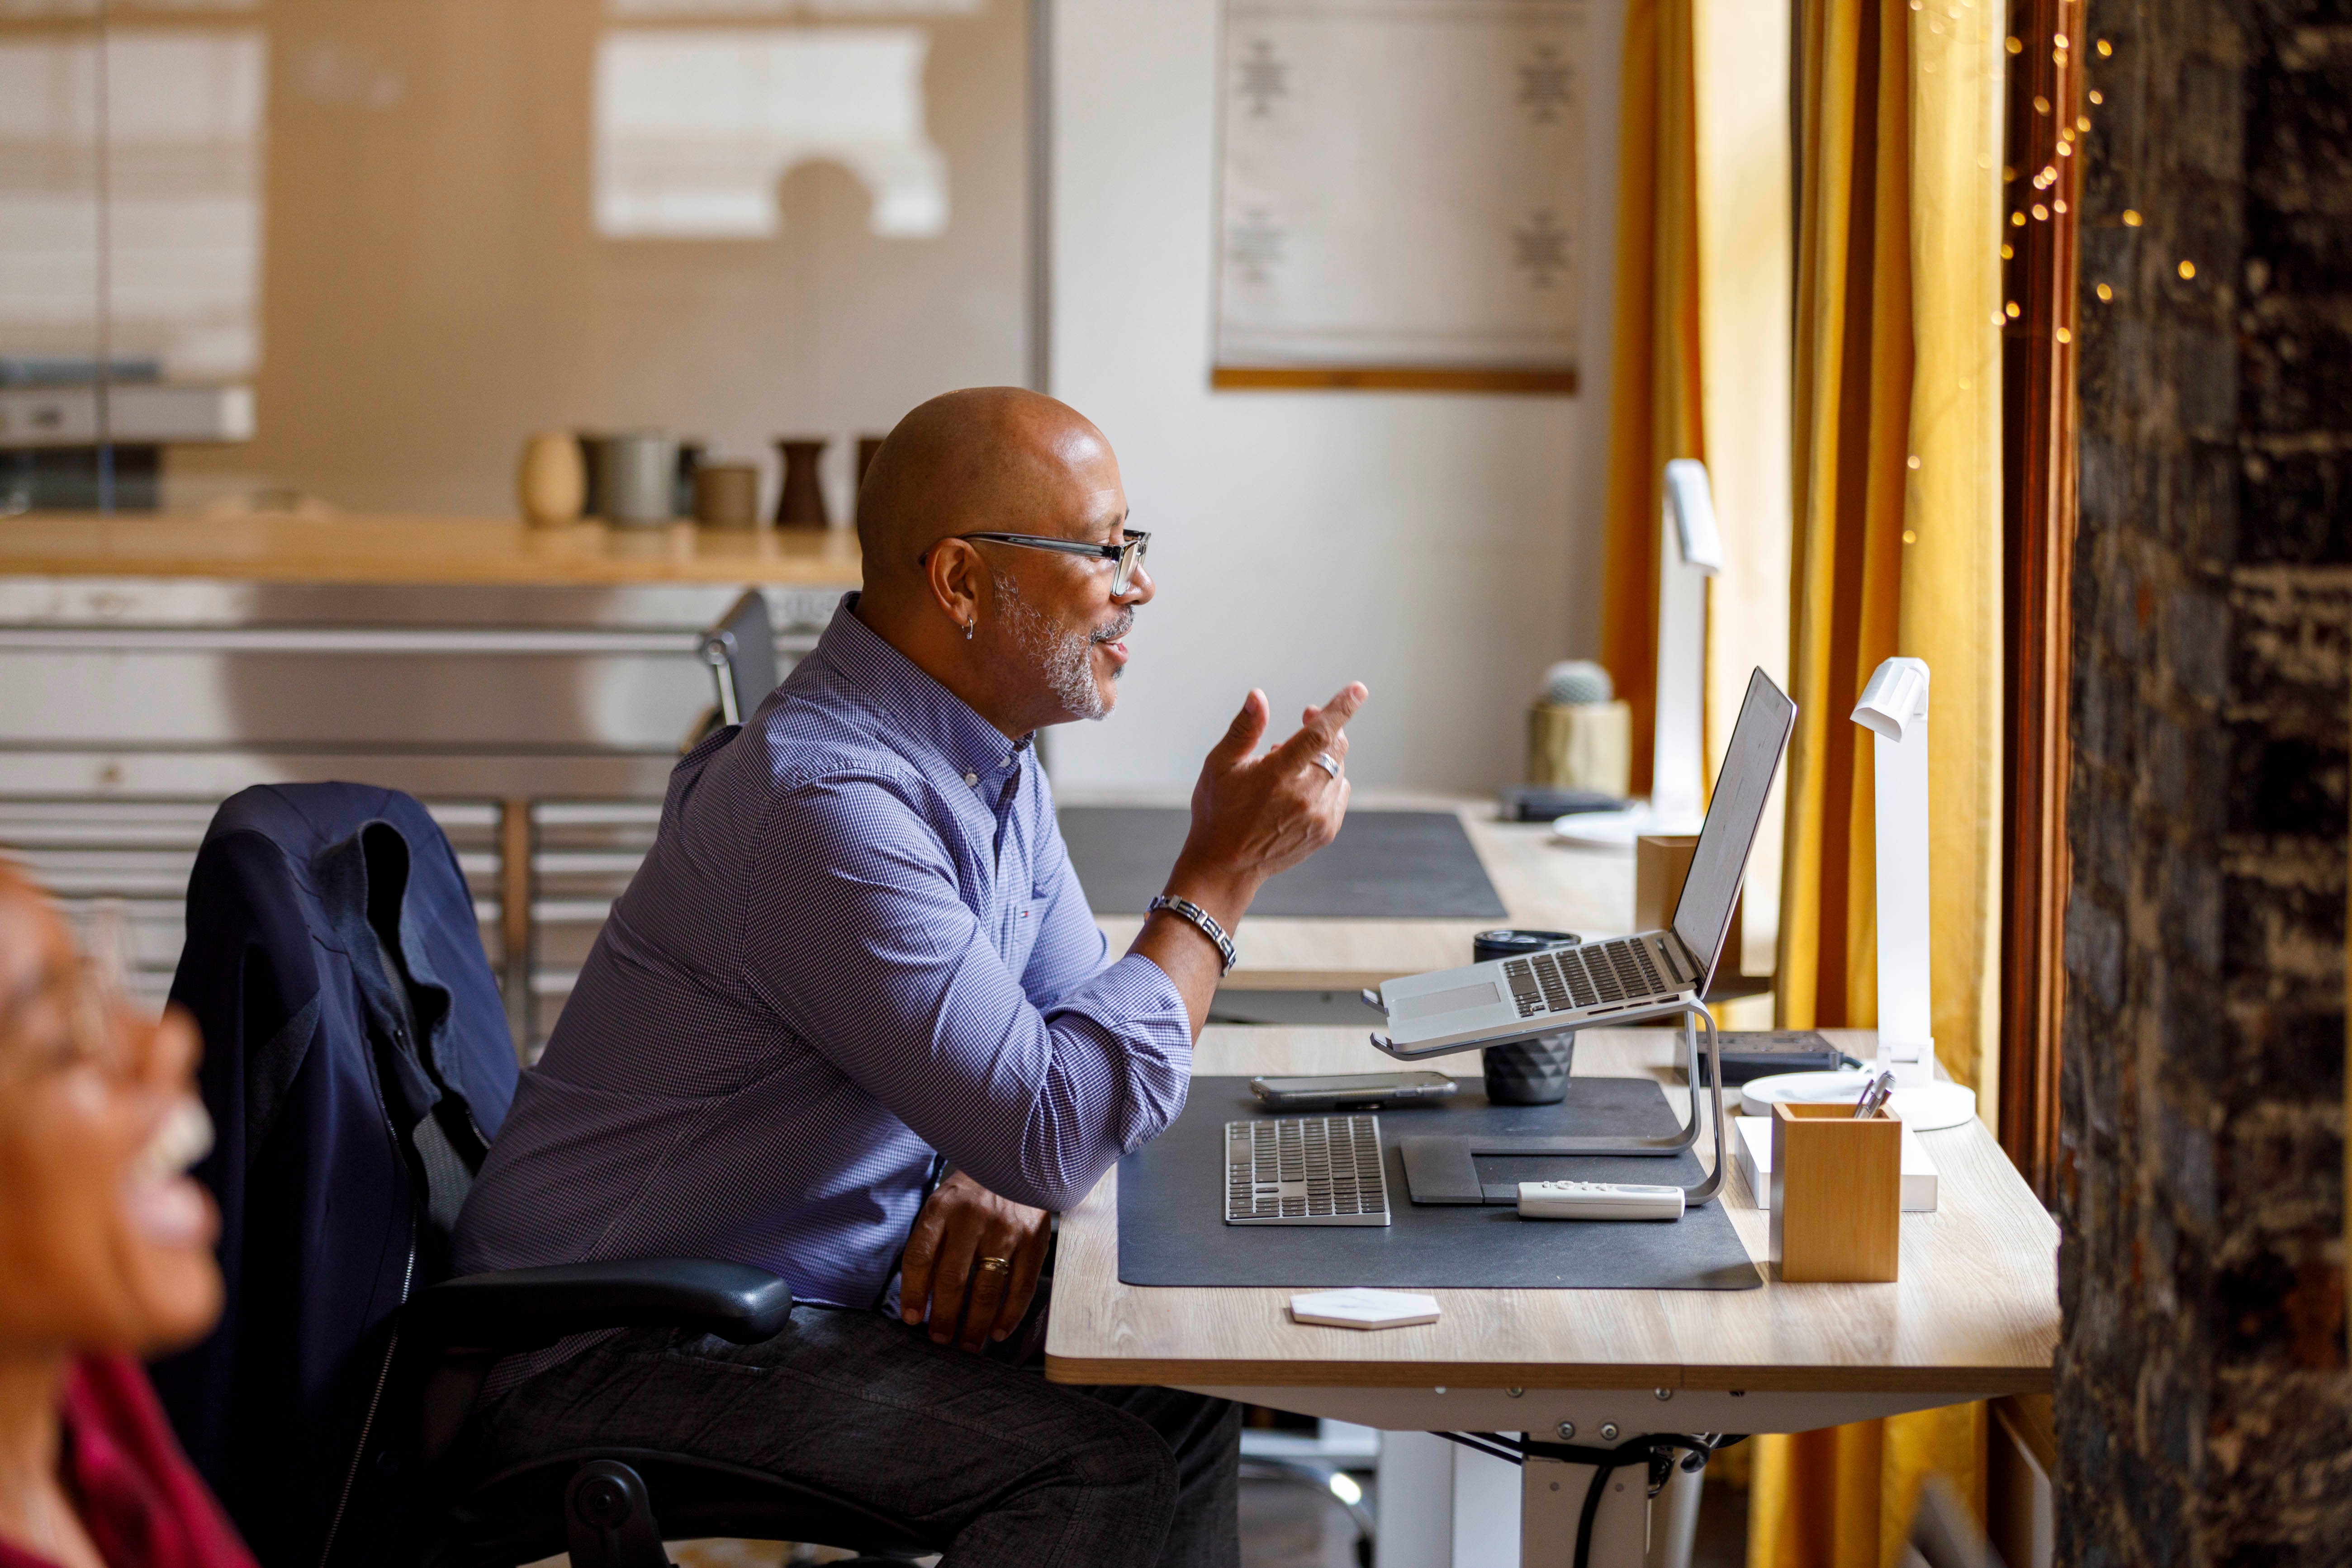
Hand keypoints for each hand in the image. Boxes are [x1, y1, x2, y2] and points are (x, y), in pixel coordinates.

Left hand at [899, 1170, 1049, 1350]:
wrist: (1019, 1161)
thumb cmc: (973, 1192)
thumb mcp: (944, 1204)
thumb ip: (931, 1243)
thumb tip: (920, 1297)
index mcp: (942, 1208)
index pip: (919, 1257)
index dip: (912, 1293)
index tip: (911, 1319)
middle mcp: (972, 1218)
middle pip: (951, 1279)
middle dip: (943, 1316)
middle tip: (939, 1339)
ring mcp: (1005, 1229)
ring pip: (986, 1289)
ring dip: (975, 1325)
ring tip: (967, 1345)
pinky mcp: (1033, 1239)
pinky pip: (1021, 1287)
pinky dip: (1009, 1315)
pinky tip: (998, 1332)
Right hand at [1169, 682, 1367, 922]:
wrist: (1225, 866)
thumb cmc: (1218, 811)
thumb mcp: (1220, 765)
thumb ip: (1244, 729)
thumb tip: (1258, 696)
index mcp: (1276, 776)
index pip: (1318, 735)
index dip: (1339, 709)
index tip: (1358, 690)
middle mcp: (1303, 797)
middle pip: (1335, 749)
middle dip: (1327, 726)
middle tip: (1306, 715)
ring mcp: (1318, 817)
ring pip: (1338, 770)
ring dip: (1323, 756)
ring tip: (1289, 763)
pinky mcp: (1326, 831)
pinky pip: (1339, 792)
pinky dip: (1327, 781)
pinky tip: (1300, 786)